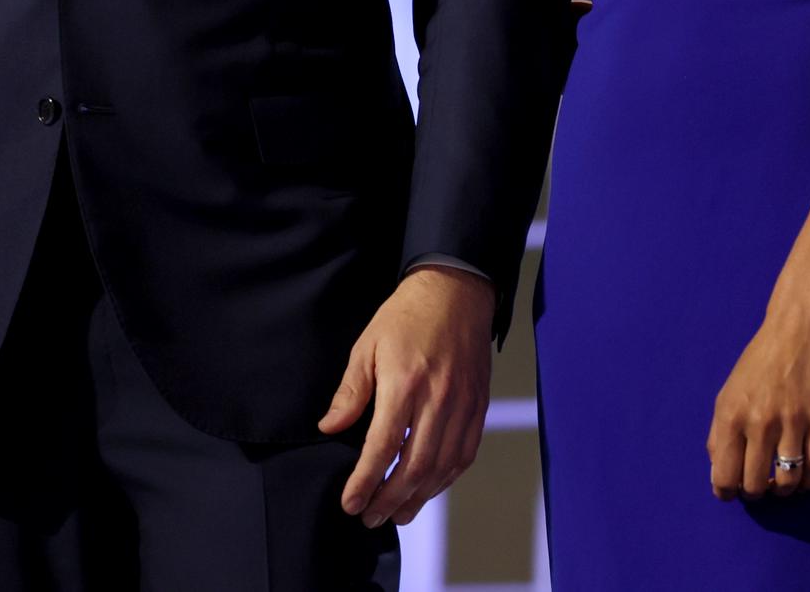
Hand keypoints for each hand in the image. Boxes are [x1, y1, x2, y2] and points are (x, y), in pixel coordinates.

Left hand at [318, 266, 494, 527]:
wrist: (456, 291)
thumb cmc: (406, 316)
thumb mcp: (366, 346)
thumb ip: (350, 392)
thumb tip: (330, 428)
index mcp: (404, 384)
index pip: (382, 447)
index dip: (365, 481)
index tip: (350, 503)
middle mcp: (437, 400)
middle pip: (414, 467)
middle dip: (389, 499)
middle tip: (370, 517)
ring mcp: (462, 406)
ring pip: (442, 468)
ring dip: (418, 497)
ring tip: (397, 514)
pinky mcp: (479, 407)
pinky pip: (464, 455)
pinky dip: (446, 479)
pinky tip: (428, 488)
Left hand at [708, 298, 809, 501]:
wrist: (796, 330)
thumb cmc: (759, 363)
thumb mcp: (727, 394)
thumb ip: (718, 435)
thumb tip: (719, 475)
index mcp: (730, 416)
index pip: (724, 477)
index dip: (729, 492)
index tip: (736, 490)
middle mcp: (759, 422)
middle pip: (756, 486)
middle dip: (758, 492)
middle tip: (762, 484)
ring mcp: (792, 422)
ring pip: (788, 482)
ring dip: (785, 491)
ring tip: (784, 482)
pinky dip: (809, 482)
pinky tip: (805, 477)